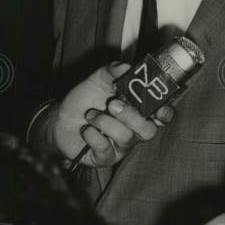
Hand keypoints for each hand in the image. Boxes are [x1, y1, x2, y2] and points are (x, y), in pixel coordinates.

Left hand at [32, 62, 174, 165]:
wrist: (59, 120)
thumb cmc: (84, 101)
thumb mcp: (97, 81)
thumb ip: (112, 72)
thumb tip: (125, 66)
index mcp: (138, 111)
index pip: (162, 116)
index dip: (165, 113)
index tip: (158, 107)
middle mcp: (134, 130)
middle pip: (148, 130)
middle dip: (132, 116)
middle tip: (113, 104)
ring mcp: (121, 146)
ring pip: (126, 137)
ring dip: (106, 123)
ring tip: (91, 114)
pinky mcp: (105, 157)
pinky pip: (106, 150)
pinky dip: (94, 136)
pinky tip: (86, 129)